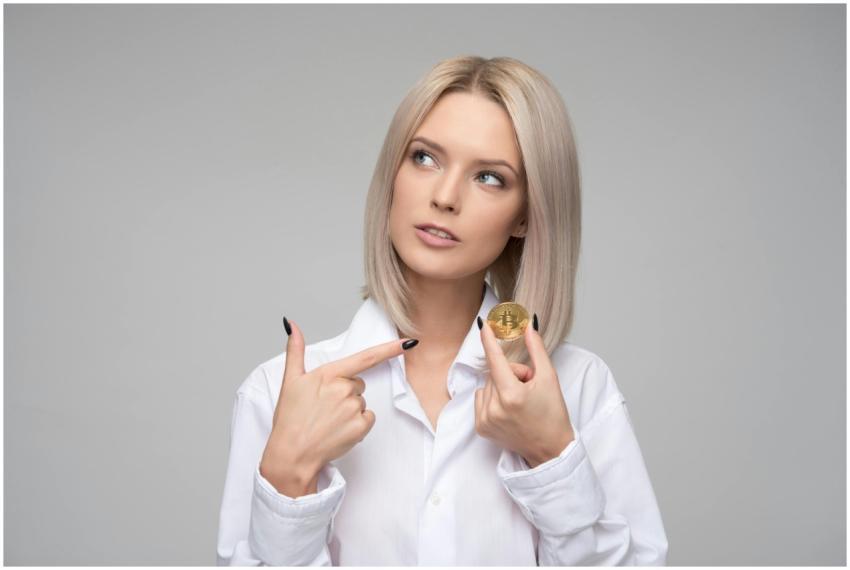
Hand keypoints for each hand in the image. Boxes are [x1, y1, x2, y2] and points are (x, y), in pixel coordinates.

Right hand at [261, 318, 417, 493]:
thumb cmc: (290, 419)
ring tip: (329, 420)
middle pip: (358, 384)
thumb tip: (291, 325)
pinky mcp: (360, 426)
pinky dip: (358, 424)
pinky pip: (368, 418)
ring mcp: (353, 408)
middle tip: (325, 407)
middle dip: (346, 392)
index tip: (408, 343)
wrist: (292, 454)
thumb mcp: (290, 381)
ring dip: (350, 410)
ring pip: (362, 402)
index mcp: (328, 374)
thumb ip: (295, 350)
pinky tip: (339, 430)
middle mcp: (343, 389)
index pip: (365, 357)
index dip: (390, 349)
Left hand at [474, 315, 574, 468]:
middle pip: (495, 372)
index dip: (489, 340)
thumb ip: (537, 350)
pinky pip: (481, 399)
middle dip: (511, 373)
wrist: (550, 449)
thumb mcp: (550, 379)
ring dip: (502, 386)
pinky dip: (492, 398)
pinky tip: (508, 409)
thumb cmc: (553, 414)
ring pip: (487, 385)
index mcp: (511, 396)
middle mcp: (495, 408)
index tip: (484, 324)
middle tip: (528, 386)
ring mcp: (485, 420)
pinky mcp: (481, 428)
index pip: (495, 360)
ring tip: (520, 401)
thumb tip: (528, 327)